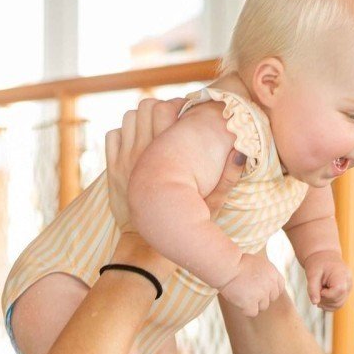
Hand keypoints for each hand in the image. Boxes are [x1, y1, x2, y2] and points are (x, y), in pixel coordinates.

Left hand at [105, 97, 244, 229]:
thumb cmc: (182, 226)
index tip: (185, 114)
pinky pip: (112, 136)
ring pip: (128, 118)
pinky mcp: (112, 169)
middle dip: (159, 108)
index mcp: (167, 155)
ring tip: (153, 130)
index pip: (166, 108)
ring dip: (141, 120)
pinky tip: (135, 144)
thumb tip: (241, 152)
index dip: (177, 106)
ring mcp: (124, 160)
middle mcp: (143, 152)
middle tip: (170, 119)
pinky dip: (122, 135)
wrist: (145, 247)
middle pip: (146, 107)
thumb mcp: (211, 204)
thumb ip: (227, 178)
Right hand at [218, 252, 284, 316]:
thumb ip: (264, 274)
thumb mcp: (256, 263)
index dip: (270, 291)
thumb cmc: (236, 262)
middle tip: (248, 291)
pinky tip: (238, 301)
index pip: (279, 287)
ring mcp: (261, 294)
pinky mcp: (251, 303)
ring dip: (253, 303)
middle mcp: (270, 284)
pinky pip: (252, 312)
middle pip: (271, 299)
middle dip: (261, 297)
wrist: (226, 267)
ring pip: (263, 307)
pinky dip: (245, 309)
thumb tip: (264, 283)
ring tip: (241, 294)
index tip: (260, 290)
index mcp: (273, 273)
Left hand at [304, 254, 351, 310]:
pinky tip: (321, 298)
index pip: (339, 291)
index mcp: (342, 275)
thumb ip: (312, 288)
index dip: (326, 294)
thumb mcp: (312, 274)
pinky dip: (328, 305)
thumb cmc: (318, 264)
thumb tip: (315, 303)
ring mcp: (348, 288)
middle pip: (338, 300)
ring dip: (326, 303)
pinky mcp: (345, 292)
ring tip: (318, 293)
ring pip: (339, 304)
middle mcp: (348, 282)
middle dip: (324, 300)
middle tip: (316, 290)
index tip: (319, 288)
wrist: (324, 258)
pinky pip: (338, 304)